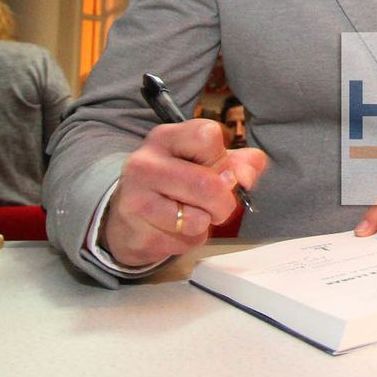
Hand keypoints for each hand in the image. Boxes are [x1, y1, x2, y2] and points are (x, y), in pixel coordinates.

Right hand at [101, 119, 266, 266]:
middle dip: (224, 202)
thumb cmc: (176, 183)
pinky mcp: (137, 230)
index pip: (208, 135)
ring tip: (192, 215)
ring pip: (198, 218)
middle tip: (216, 205)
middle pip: (209, 184)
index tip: (221, 171)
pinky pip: (184, 240)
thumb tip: (247, 176)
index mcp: (166, 137)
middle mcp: (145, 162)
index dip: (224, 159)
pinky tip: (175, 229)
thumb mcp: (205, 162)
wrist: (129, 217)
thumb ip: (238, 162)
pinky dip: (190, 239)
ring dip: (206, 223)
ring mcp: (136, 197)